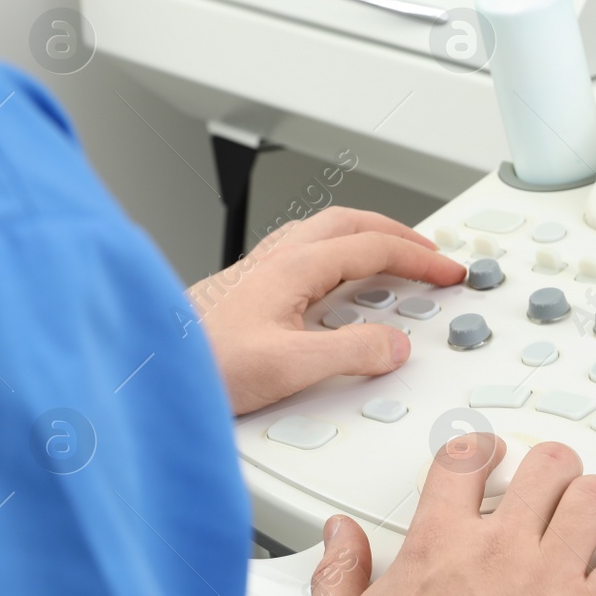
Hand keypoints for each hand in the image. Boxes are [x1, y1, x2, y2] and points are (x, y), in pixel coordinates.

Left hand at [188, 207, 464, 413]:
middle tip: (429, 251)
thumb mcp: (289, 367)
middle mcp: (277, 259)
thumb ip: (349, 352)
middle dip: (398, 233)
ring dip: (367, 237)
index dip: (418, 257)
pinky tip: (336, 278)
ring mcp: (260, 270)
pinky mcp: (247, 288)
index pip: (373, 247)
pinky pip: (307, 250)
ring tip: (391, 254)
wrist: (147, 372)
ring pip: (327, 232)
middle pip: (352, 223)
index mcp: (294, 267)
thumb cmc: (202, 364)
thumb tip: (392, 344)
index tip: (447, 270)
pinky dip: (340, 253)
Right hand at [305, 435, 595, 595]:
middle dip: (551, 469)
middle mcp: (498, 554)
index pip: (463, 460)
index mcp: (436, 550)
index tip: (489, 454)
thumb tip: (339, 536)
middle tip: (550, 488)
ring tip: (592, 520)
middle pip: (546, 464)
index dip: (479, 448)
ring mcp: (550, 583)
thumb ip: (339, 577)